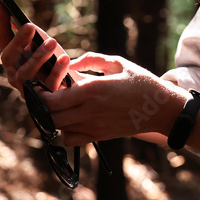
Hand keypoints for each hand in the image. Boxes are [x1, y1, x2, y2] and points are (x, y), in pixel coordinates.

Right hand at [0, 5, 73, 93]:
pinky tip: (65, 58)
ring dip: (38, 56)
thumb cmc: (56, 65)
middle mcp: (15, 76)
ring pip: (26, 74)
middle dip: (18, 41)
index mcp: (13, 61)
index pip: (3, 41)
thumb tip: (20, 20)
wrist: (76, 90)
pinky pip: (49, 85)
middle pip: (8, 58)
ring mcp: (27, 90)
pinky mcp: (43, 101)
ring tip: (52, 42)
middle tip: (30, 26)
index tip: (3, 6)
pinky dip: (57, 71)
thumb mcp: (45, 47)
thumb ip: (34, 36)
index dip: (2, 24)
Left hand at [38, 53, 187, 145]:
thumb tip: (70, 63)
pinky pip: (70, 139)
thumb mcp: (118, 63)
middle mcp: (89, 110)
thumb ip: (91, 60)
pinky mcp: (98, 136)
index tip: (39, 85)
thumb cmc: (140, 82)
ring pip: (57, 128)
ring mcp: (93, 126)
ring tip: (58, 106)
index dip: (39, 93)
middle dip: (42, 106)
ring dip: (52, 118)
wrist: (160, 108)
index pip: (51, 98)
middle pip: (50, 115)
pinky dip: (64, 131)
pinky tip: (70, 119)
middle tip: (45, 95)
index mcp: (92, 89)